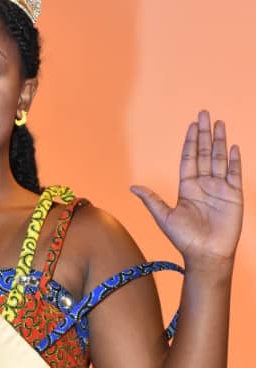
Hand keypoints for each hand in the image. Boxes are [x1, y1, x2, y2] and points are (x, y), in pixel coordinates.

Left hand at [131, 111, 242, 266]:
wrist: (206, 254)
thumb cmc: (184, 239)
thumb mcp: (164, 217)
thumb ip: (151, 200)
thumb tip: (132, 187)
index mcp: (187, 188)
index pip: (189, 159)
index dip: (190, 142)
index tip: (192, 125)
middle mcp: (204, 185)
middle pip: (205, 153)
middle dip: (204, 134)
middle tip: (204, 113)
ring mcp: (220, 189)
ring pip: (219, 159)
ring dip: (219, 141)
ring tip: (219, 123)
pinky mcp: (234, 195)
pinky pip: (235, 173)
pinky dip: (234, 160)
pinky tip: (233, 147)